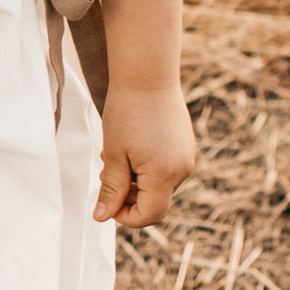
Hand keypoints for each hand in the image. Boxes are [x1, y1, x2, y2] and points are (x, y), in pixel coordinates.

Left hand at [91, 78, 195, 228]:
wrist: (148, 73)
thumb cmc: (127, 112)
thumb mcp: (114, 153)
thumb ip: (111, 189)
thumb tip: (102, 216)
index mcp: (165, 174)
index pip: (150, 215)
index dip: (126, 216)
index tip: (106, 202)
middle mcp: (183, 168)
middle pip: (155, 201)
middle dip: (129, 195)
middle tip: (106, 173)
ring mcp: (187, 156)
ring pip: (160, 184)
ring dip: (137, 180)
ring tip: (116, 156)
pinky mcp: (185, 144)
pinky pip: (167, 168)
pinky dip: (148, 167)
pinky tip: (131, 147)